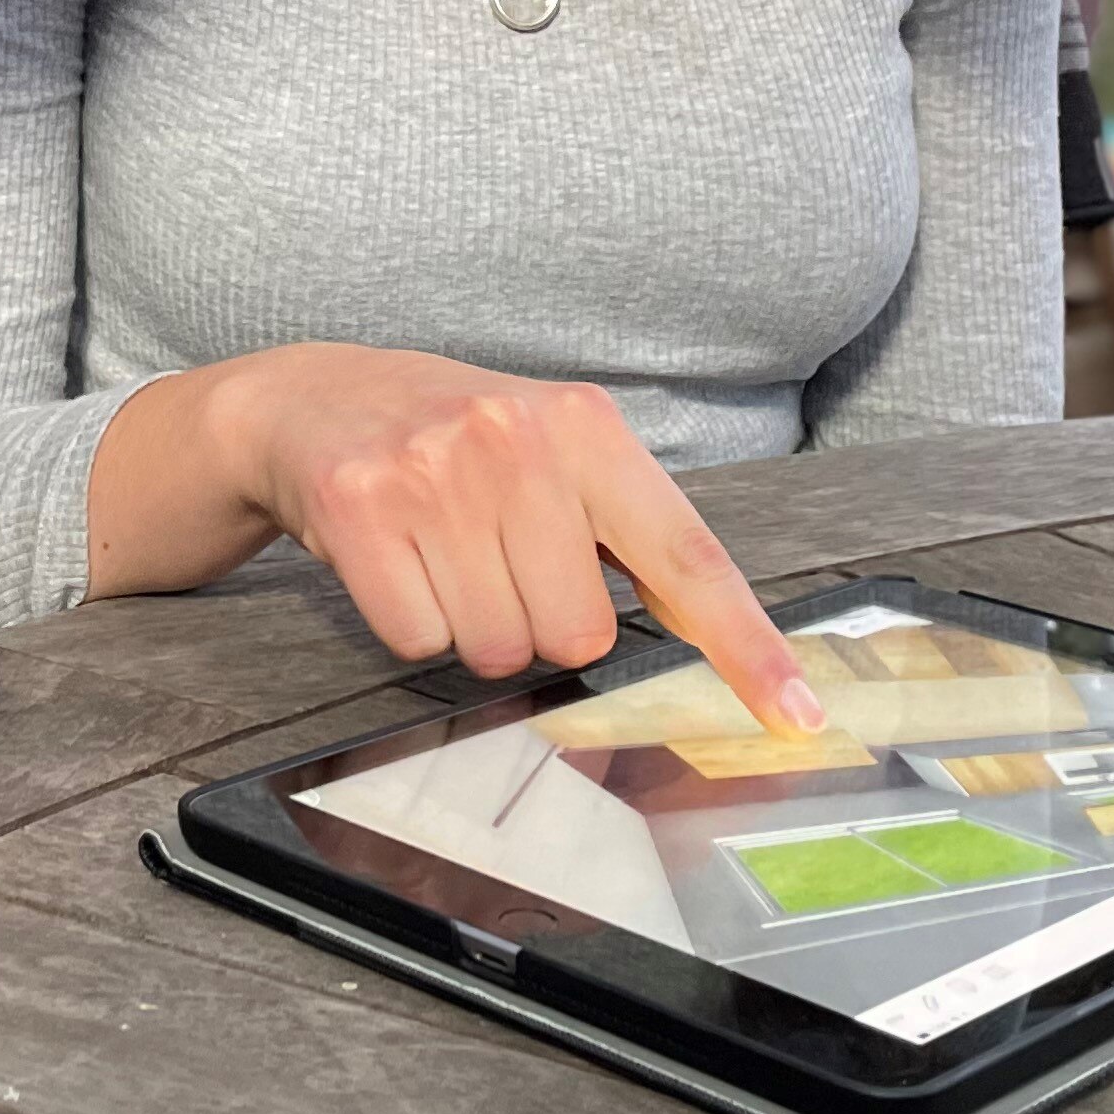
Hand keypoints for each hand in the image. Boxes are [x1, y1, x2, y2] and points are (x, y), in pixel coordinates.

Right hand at [148, 344, 823, 738]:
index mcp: (587, 427)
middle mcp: (517, 439)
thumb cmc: (455, 442)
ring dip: (472, 626)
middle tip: (496, 563)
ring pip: (497, 647)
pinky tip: (395, 560)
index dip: (746, 645)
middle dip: (539, 624)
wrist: (315, 397)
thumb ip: (625, 534)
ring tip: (443, 555)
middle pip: (577, 633)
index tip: (798, 716)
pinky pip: (417, 639)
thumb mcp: (553, 454)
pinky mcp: (361, 504)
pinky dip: (409, 621)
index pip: (688, 555)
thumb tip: (705, 641)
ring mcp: (435, 470)